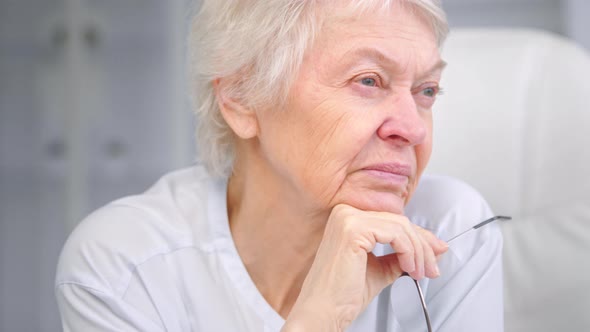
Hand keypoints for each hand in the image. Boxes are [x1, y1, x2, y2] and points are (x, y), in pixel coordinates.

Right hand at [282, 204, 447, 330]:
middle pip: (399, 221)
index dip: (419, 237)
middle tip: (433, 266)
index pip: (392, 221)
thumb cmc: (341, 295)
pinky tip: (409, 268)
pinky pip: (395, 234)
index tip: (436, 251)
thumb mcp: (378, 269)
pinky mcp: (352, 229)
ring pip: (401, 226)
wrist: (323, 312)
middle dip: (423, 245)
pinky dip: (409, 251)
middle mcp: (345, 213)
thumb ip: (398, 256)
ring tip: (420, 272)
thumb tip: (428, 250)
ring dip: (418, 251)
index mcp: (348, 218)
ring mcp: (347, 219)